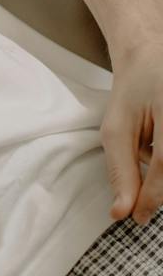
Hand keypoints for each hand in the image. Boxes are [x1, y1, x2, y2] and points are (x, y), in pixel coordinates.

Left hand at [102, 36, 161, 224]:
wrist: (155, 57)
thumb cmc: (133, 91)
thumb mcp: (116, 128)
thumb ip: (121, 169)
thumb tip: (122, 212)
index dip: (150, 197)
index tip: (136, 218)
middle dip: (160, 187)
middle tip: (142, 185)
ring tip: (153, 145)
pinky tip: (157, 144)